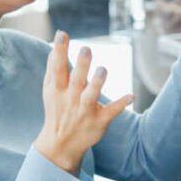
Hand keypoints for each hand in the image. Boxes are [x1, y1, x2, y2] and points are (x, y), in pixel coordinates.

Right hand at [34, 31, 133, 172]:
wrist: (60, 145)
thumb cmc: (57, 110)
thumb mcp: (49, 91)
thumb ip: (52, 67)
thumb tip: (56, 43)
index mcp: (57, 90)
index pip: (57, 68)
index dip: (58, 51)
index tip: (62, 34)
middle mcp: (71, 99)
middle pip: (76, 80)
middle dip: (81, 66)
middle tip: (86, 49)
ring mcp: (85, 111)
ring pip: (91, 96)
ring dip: (97, 83)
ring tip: (102, 70)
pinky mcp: (99, 122)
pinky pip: (111, 112)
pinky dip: (120, 104)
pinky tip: (131, 96)